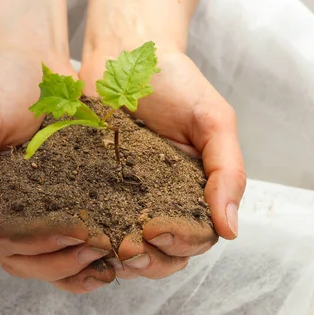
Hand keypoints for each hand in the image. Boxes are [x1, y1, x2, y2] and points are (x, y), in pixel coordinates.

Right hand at [0, 49, 113, 292]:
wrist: (30, 57)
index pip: (10, 249)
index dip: (42, 253)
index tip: (76, 240)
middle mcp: (14, 212)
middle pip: (37, 260)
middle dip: (69, 262)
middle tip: (102, 249)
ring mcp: (45, 204)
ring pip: (61, 254)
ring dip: (87, 264)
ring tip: (117, 259)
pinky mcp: (73, 190)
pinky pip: (85, 227)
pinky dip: (101, 243)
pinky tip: (123, 245)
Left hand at [80, 48, 245, 278]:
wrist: (126, 54)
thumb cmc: (176, 83)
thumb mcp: (214, 120)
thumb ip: (228, 171)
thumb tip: (231, 229)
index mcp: (194, 192)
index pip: (196, 238)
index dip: (180, 244)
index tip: (157, 232)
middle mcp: (161, 201)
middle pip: (163, 254)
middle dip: (149, 260)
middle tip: (128, 249)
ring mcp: (125, 198)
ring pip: (128, 248)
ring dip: (120, 258)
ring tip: (105, 247)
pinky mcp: (92, 188)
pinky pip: (94, 223)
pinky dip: (90, 238)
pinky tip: (82, 237)